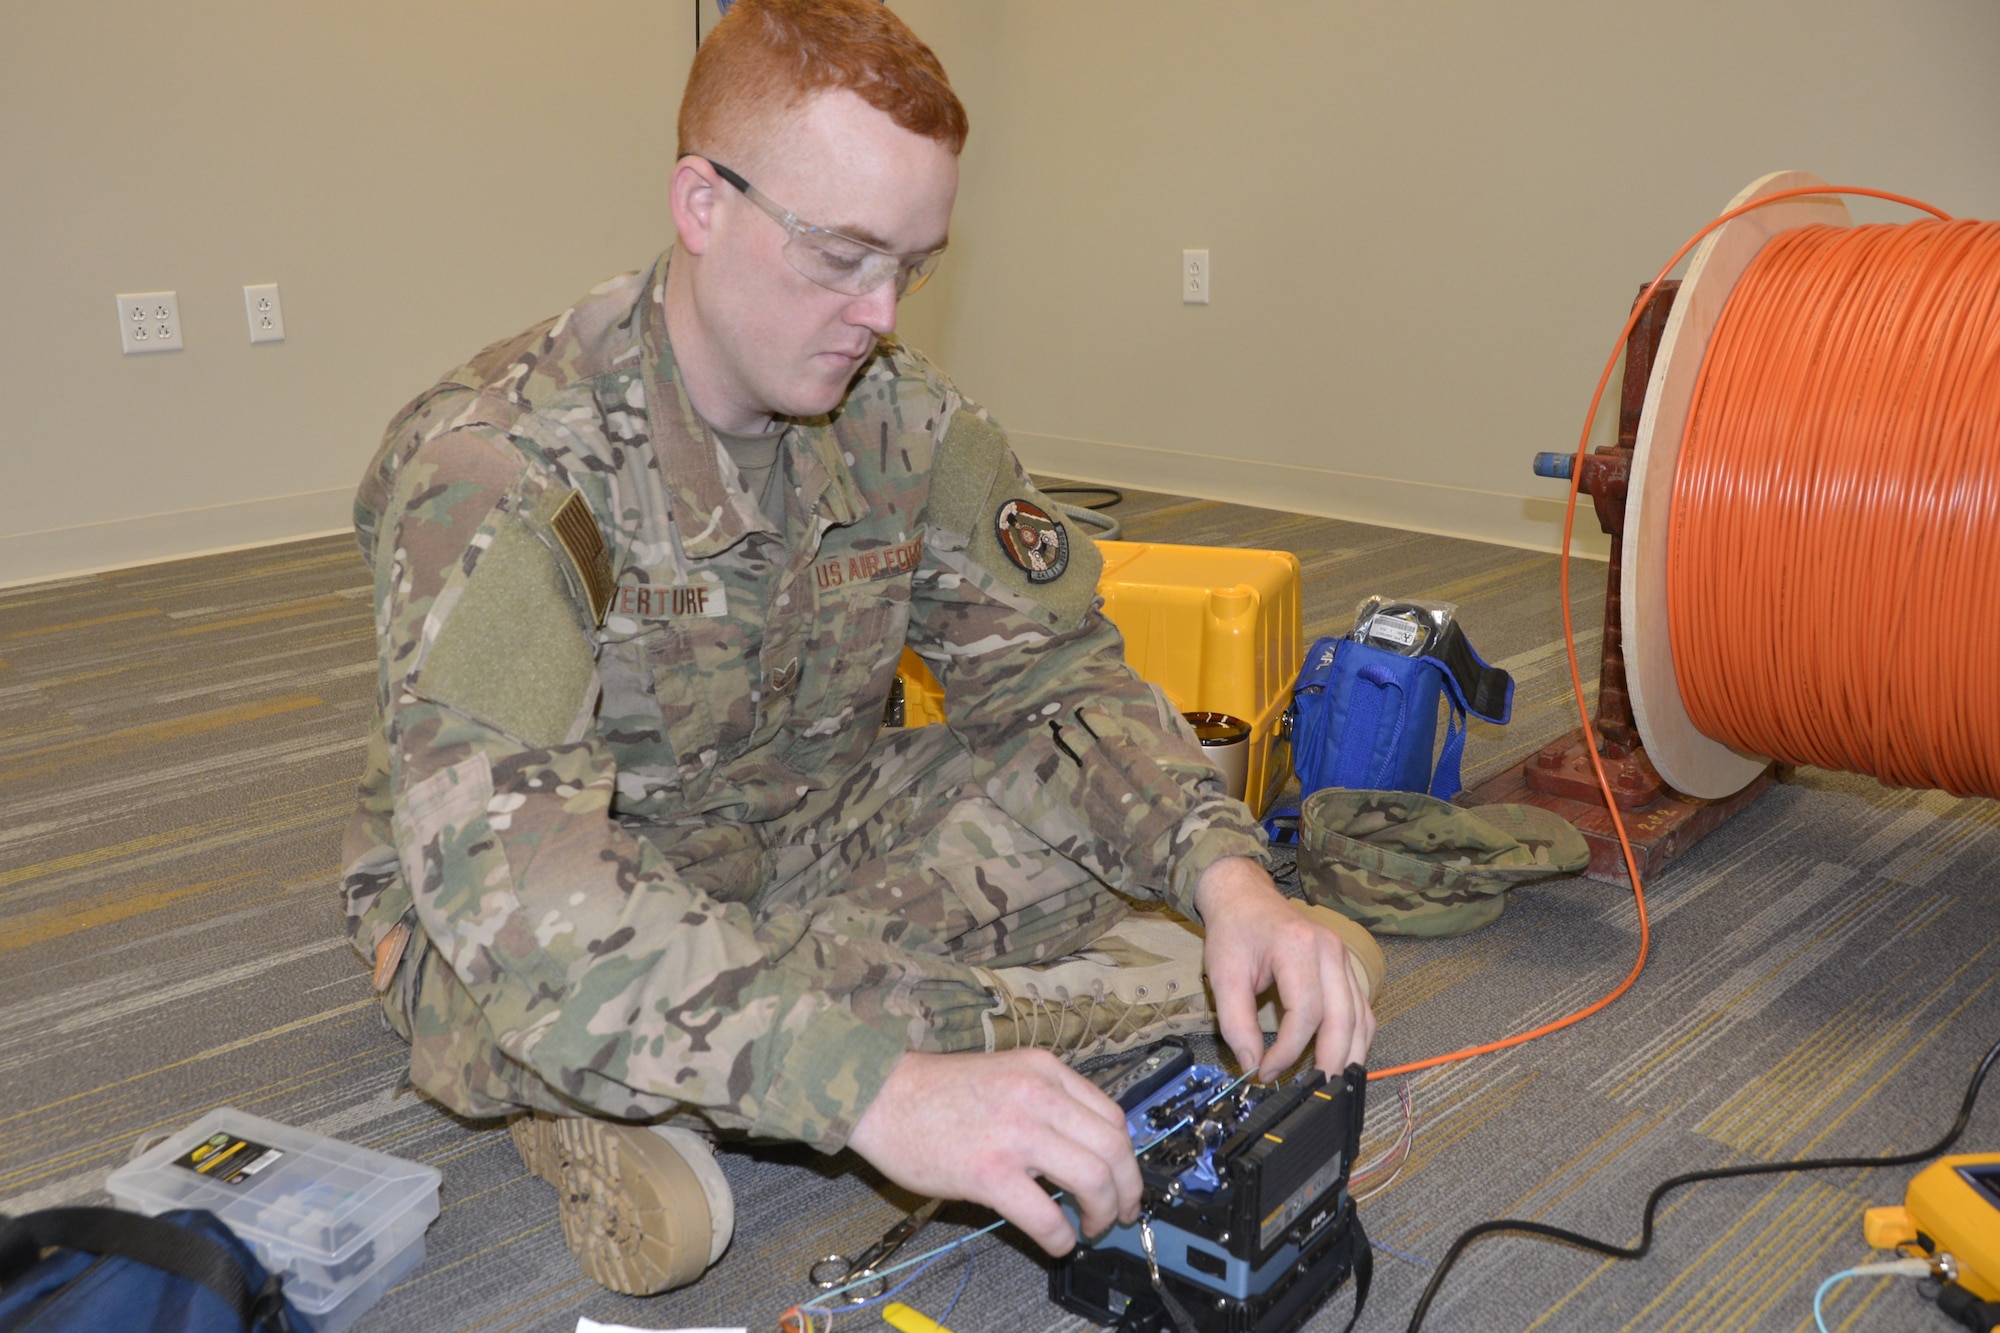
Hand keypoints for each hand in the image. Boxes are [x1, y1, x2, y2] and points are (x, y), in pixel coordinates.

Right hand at [846, 1049, 1141, 1254]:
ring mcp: (1016, 1134)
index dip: (1125, 1156)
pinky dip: (1062, 1237)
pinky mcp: (990, 1172)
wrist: (880, 1093)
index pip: (1112, 1116)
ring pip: (1093, 1180)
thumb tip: (1079, 1148)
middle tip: (1122, 1211)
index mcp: (1044, 1070)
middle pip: (1114, 1148)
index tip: (1122, 1177)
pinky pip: (1046, 1215)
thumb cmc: (934, 1090)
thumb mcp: (1005, 1073)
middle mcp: (1039, 1096)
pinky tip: (1057, 1242)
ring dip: (1103, 1212)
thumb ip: (1044, 1101)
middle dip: (1127, 1189)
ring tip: (1092, 1227)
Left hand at [1195, 856, 1375, 1080]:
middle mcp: (1329, 950)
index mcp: (1297, 946)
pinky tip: (1342, 1059)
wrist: (1245, 897)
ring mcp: (1343, 958)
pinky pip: (1361, 1010)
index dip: (1289, 1050)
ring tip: (1330, 1086)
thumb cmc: (1235, 931)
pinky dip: (1355, 1038)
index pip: (1306, 1012)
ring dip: (1349, 1055)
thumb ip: (1236, 1023)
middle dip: (1330, 1061)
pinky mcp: (1346, 969)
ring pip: (1361, 1017)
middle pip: (1343, 1018)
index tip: (1266, 1071)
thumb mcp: (1223, 975)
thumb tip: (1251, 1065)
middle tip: (1313, 1093)